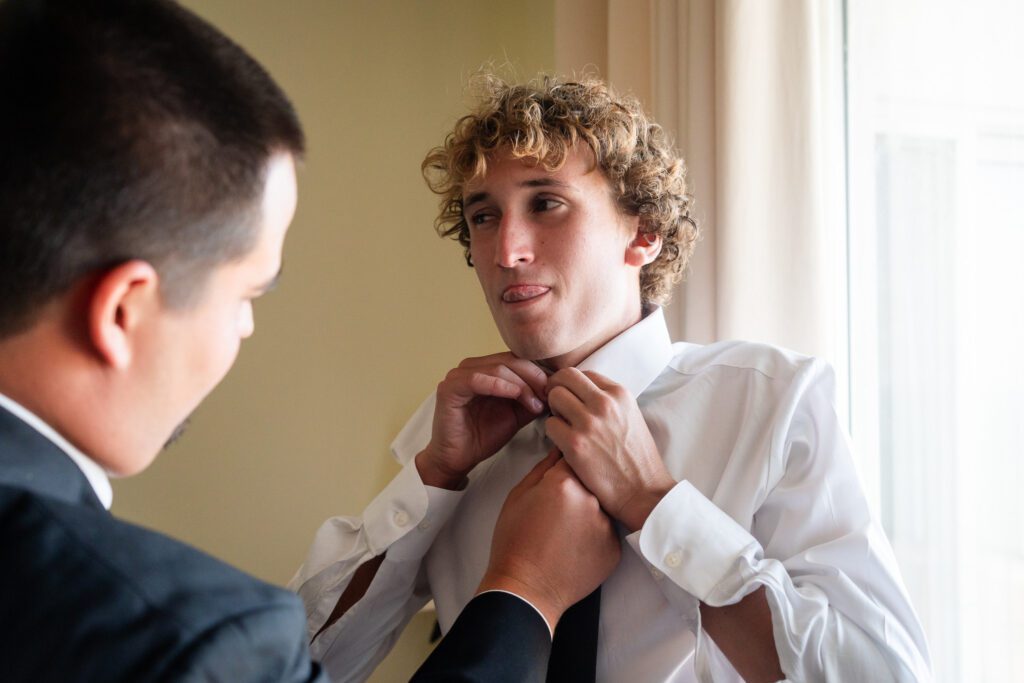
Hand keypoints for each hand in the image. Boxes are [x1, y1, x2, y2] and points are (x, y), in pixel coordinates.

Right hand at [416, 353, 547, 488]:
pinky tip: (515, 395)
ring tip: (534, 403)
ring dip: (521, 384)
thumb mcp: (517, 414)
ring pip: (497, 367)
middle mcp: (471, 366)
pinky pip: (477, 379)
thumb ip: (531, 398)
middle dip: (533, 377)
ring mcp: (458, 375)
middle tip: (548, 395)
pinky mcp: (449, 388)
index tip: (554, 391)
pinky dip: (499, 385)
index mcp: (486, 368)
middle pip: (510, 360)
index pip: (517, 358)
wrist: (459, 459)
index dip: (538, 372)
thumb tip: (555, 388)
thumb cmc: (484, 436)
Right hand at [478, 450, 620, 629]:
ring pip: (599, 506)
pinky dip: (594, 535)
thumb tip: (559, 450)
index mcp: (563, 483)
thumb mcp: (518, 496)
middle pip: (589, 482)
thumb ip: (542, 469)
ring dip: (587, 513)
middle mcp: (589, 500)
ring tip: (564, 532)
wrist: (526, 589)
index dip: (564, 470)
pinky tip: (574, 546)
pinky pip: (606, 532)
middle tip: (557, 511)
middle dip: (576, 491)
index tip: (558, 480)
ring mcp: (605, 525)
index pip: (573, 459)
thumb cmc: (515, 543)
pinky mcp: (614, 548)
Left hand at [545, 368, 675, 531]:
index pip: (584, 373)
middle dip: (556, 389)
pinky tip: (564, 443)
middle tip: (557, 406)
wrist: (644, 491)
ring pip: (554, 397)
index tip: (570, 397)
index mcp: (620, 394)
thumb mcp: (631, 416)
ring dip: (553, 410)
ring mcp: (588, 422)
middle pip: (565, 377)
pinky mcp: (574, 444)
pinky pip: (549, 425)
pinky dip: (552, 433)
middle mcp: (605, 403)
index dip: (572, 385)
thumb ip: (609, 400)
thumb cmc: (637, 458)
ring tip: (562, 425)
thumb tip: (582, 392)